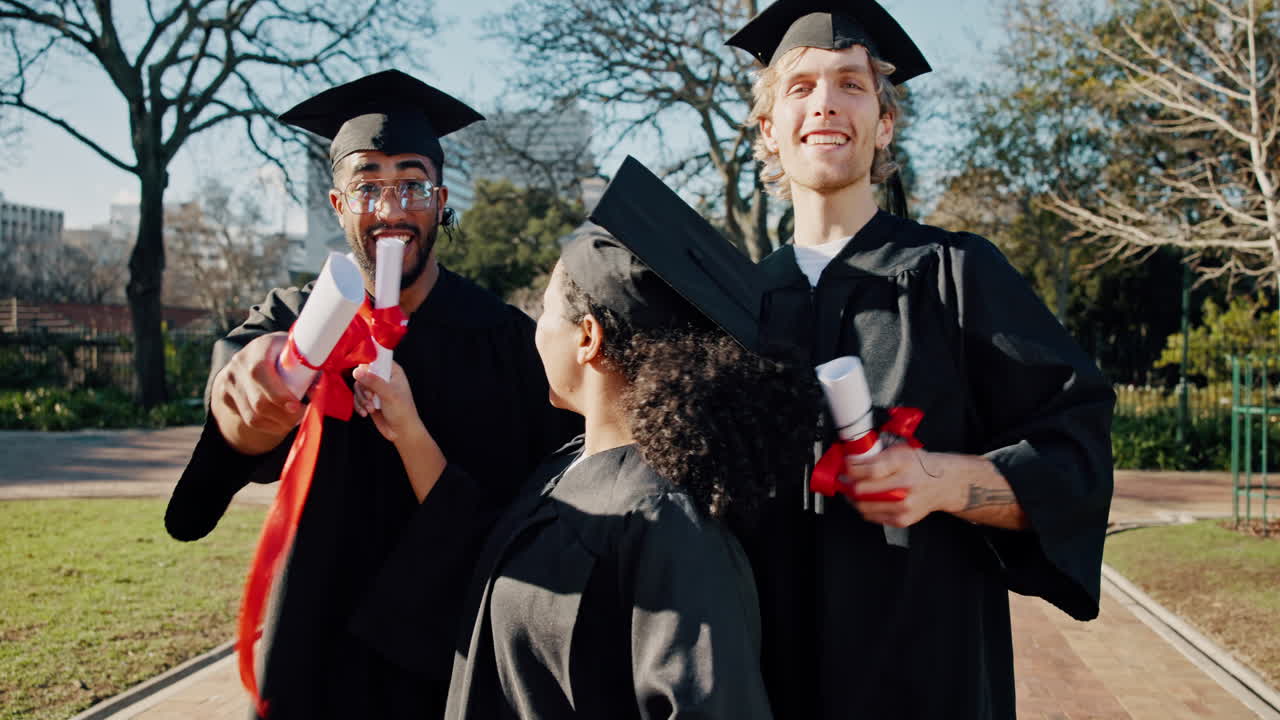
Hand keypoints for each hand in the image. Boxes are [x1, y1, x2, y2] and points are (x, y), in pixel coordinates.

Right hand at [210, 332, 304, 454]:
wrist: (250, 357)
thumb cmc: (284, 356)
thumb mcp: (295, 352)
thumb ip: (307, 367)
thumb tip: (318, 390)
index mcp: (260, 347)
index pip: (261, 371)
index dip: (279, 393)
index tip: (297, 406)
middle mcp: (240, 362)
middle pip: (258, 401)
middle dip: (283, 415)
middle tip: (301, 417)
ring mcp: (229, 380)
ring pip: (252, 416)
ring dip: (277, 424)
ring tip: (293, 422)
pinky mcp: (224, 396)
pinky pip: (247, 420)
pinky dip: (267, 426)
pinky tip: (280, 422)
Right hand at [352, 362, 425, 445]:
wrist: (402, 432)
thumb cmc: (402, 411)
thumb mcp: (389, 394)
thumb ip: (373, 382)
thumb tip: (358, 371)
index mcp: (393, 372)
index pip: (377, 359)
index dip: (368, 363)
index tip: (362, 372)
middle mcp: (384, 378)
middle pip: (363, 374)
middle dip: (363, 388)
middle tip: (370, 397)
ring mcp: (376, 390)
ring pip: (358, 387)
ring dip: (361, 399)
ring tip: (371, 408)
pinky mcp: (370, 400)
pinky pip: (357, 398)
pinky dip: (359, 406)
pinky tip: (365, 413)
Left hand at [842, 444, 963, 527]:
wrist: (943, 484)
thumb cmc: (921, 467)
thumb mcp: (901, 452)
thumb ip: (878, 456)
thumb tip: (852, 461)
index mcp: (904, 465)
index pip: (870, 470)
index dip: (852, 469)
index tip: (846, 467)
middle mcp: (905, 486)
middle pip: (863, 491)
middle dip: (849, 484)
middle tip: (845, 480)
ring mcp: (904, 505)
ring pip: (864, 506)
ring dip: (853, 498)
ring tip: (853, 490)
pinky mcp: (902, 519)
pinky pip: (872, 516)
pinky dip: (865, 508)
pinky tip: (867, 500)